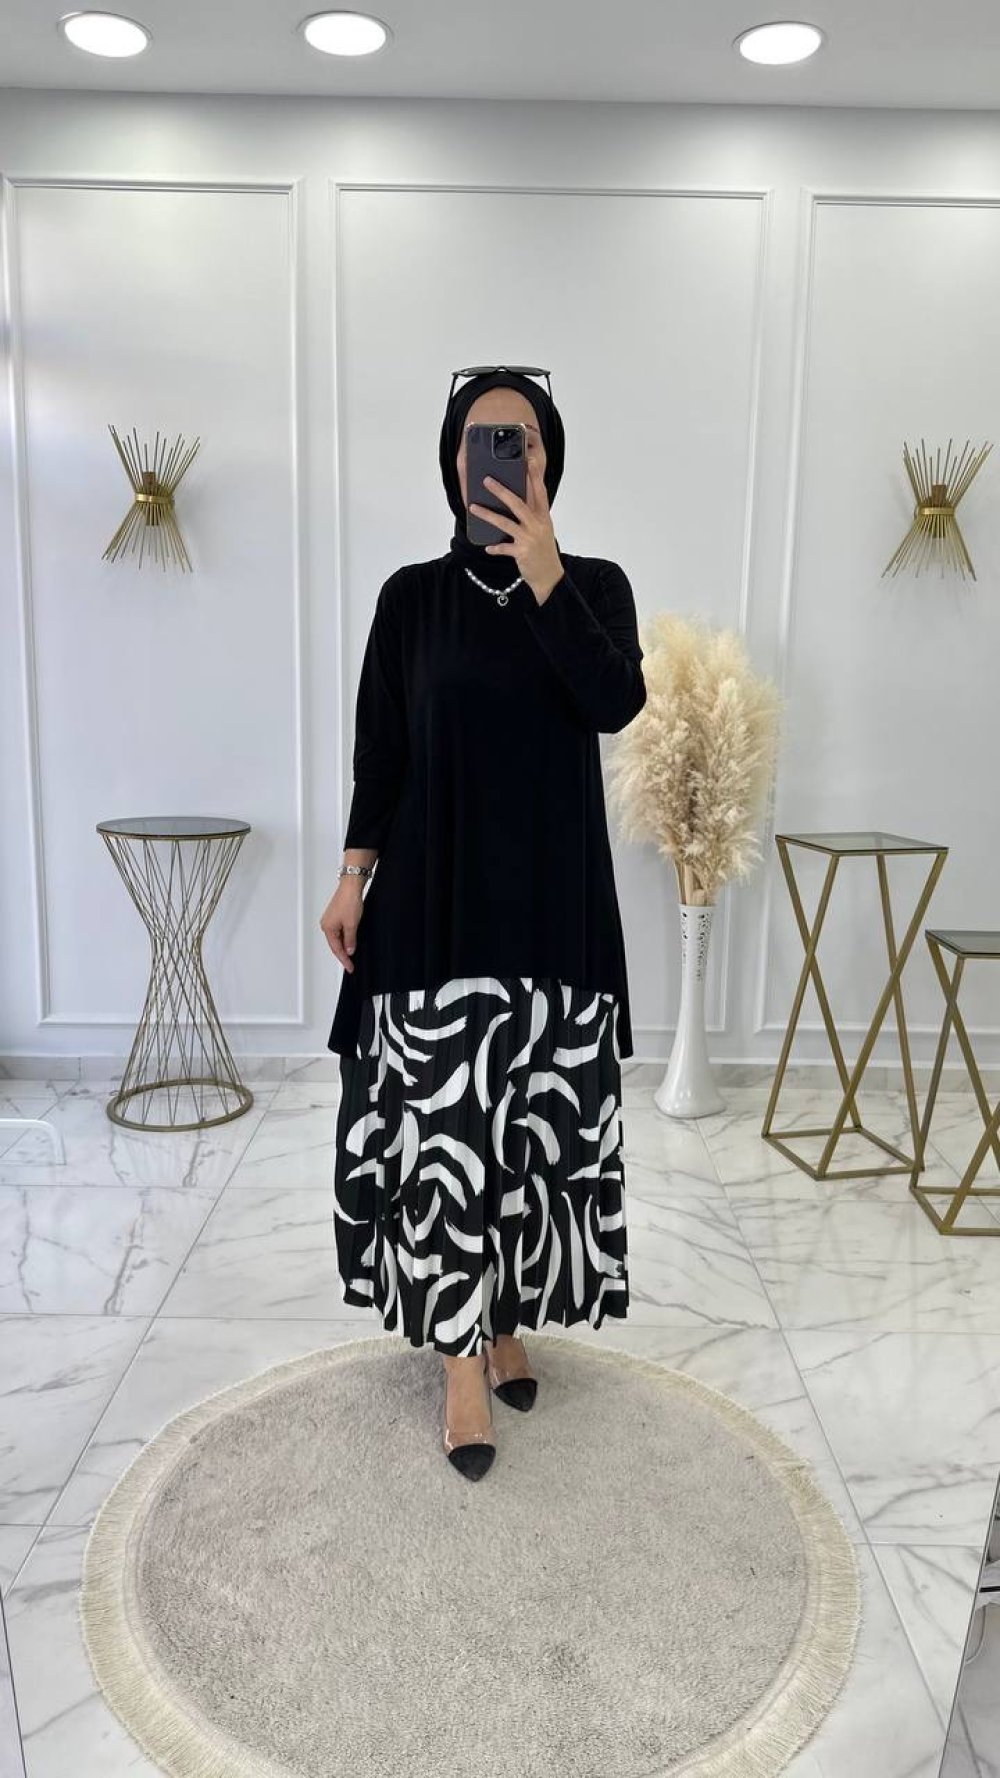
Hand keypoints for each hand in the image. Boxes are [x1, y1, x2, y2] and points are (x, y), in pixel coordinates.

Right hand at [319, 878, 364, 972]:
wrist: (351, 887)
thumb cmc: (349, 902)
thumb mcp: (352, 924)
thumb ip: (350, 940)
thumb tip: (349, 950)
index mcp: (327, 928)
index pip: (336, 949)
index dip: (344, 960)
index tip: (350, 967)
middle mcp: (326, 924)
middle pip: (335, 944)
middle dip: (343, 954)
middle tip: (351, 964)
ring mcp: (330, 919)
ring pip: (338, 938)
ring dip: (345, 945)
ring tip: (352, 955)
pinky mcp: (336, 915)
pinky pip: (340, 931)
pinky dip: (346, 937)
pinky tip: (351, 940)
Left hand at [468, 452, 563, 601]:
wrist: (550, 576)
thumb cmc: (543, 550)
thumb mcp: (542, 528)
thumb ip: (531, 513)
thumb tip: (513, 498)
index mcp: (543, 516)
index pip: (539, 492)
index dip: (534, 476)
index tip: (528, 461)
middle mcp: (537, 524)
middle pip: (518, 503)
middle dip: (501, 491)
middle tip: (487, 480)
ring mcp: (529, 538)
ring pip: (506, 523)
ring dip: (488, 514)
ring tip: (473, 508)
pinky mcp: (522, 552)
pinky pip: (504, 548)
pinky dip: (495, 548)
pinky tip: (487, 547)